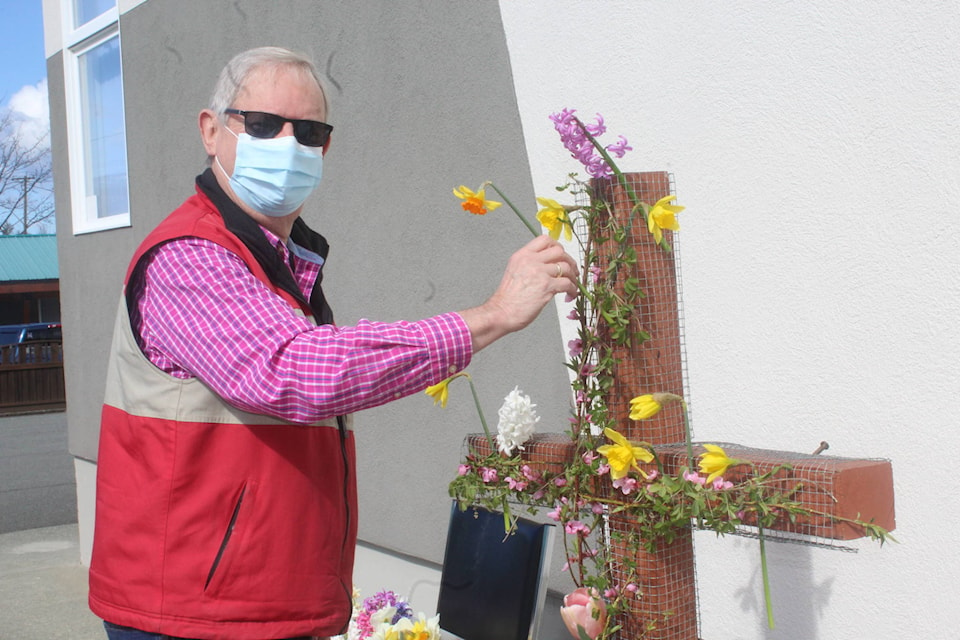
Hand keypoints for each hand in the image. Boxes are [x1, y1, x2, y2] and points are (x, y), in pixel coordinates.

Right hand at [459, 235, 578, 352]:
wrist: (501, 312)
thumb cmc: (507, 298)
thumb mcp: (515, 272)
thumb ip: (529, 265)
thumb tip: (548, 266)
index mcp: (522, 255)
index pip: (544, 240)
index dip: (557, 246)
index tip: (561, 256)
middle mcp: (531, 260)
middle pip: (559, 251)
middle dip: (569, 261)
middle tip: (572, 271)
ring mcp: (539, 272)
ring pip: (566, 267)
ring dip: (573, 277)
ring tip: (572, 285)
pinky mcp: (546, 286)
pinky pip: (567, 283)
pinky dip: (573, 289)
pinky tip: (570, 295)